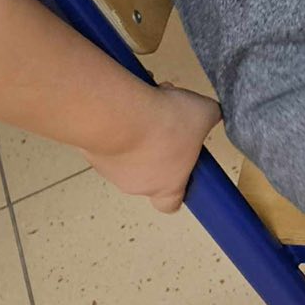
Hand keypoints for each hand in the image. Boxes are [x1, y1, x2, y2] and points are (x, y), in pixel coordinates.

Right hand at [82, 83, 220, 213]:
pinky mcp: (93, 151)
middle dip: (162, 142)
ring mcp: (111, 170)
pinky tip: (130, 102)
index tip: (183, 170)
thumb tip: (210, 113)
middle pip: (153, 168)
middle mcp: (137, 184)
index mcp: (167, 186)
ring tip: (151, 101)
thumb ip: (210, 117)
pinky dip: (120, 119)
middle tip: (169, 119)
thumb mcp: (205, 113)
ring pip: (132, 148)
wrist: (121, 116)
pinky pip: (112, 134)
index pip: (170, 204)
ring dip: (142, 127)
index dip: (177, 190)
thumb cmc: (167, 123)